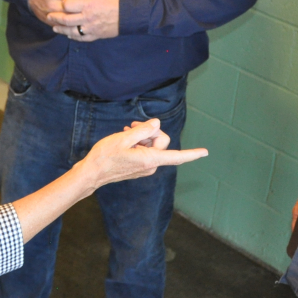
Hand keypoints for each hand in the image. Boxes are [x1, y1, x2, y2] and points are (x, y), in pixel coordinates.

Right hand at [28, 0, 87, 24]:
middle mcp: (54, 4)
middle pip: (73, 8)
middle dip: (85, 8)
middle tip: (98, 8)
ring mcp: (51, 14)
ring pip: (69, 19)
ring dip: (80, 19)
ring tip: (92, 18)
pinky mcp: (49, 21)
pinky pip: (62, 26)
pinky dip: (72, 26)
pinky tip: (82, 25)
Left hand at [44, 0, 119, 41]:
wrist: (130, 13)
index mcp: (88, 3)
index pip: (67, 4)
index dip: (63, 2)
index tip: (62, 1)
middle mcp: (87, 17)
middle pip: (66, 19)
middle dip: (56, 17)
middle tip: (49, 16)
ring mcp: (91, 27)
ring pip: (71, 31)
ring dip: (61, 29)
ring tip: (55, 27)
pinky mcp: (95, 35)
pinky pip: (81, 38)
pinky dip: (73, 37)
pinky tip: (68, 35)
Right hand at [78, 119, 206, 187]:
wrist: (91, 173)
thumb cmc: (105, 156)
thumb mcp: (123, 138)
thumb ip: (142, 130)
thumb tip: (157, 124)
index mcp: (149, 159)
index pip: (176, 156)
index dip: (192, 154)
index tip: (205, 153)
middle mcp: (150, 166)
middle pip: (161, 142)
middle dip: (150, 131)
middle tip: (131, 125)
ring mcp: (145, 168)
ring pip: (153, 146)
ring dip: (142, 136)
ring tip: (125, 132)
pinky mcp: (140, 168)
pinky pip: (146, 151)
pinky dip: (138, 143)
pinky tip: (126, 140)